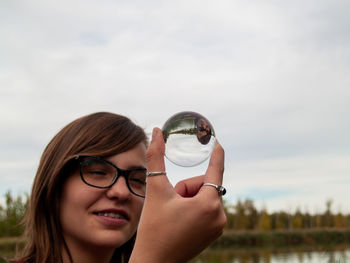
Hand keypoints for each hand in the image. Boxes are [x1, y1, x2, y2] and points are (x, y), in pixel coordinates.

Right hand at [129, 128, 225, 262]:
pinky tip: (179, 222)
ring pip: (203, 196)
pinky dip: (193, 208)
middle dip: (185, 188)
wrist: (154, 262)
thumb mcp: (155, 189)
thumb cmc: (153, 227)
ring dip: (187, 198)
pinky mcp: (215, 233)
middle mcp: (220, 215)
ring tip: (174, 215)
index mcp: (209, 204)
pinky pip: (206, 208)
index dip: (217, 154)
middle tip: (170, 204)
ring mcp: (219, 226)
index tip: (219, 142)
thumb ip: (156, 157)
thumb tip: (156, 131)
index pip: (216, 170)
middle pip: (203, 185)